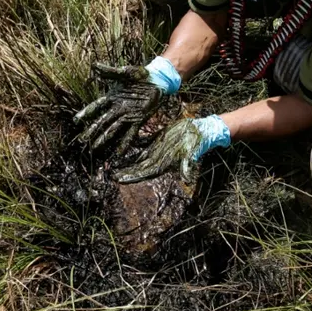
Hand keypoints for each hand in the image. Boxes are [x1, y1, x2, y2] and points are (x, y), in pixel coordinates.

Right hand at [74, 63, 161, 155]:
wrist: (157, 80)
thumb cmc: (140, 75)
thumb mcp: (125, 72)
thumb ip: (109, 71)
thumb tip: (94, 65)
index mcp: (112, 97)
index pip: (96, 107)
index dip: (86, 113)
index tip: (76, 120)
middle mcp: (117, 108)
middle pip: (102, 121)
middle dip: (92, 130)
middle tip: (82, 140)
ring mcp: (127, 115)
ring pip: (113, 129)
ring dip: (104, 138)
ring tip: (95, 148)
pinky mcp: (138, 119)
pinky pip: (130, 132)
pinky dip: (125, 142)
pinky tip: (119, 152)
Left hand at [114, 116, 230, 183]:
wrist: (202, 132)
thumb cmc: (197, 144)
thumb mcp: (192, 154)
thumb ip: (187, 166)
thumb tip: (187, 179)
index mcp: (164, 163)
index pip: (144, 172)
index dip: (131, 176)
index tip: (118, 179)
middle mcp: (158, 158)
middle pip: (137, 167)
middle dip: (124, 171)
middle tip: (109, 174)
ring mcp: (157, 149)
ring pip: (138, 157)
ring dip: (126, 160)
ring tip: (111, 163)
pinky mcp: (157, 139)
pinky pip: (142, 143)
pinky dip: (132, 144)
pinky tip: (120, 145)